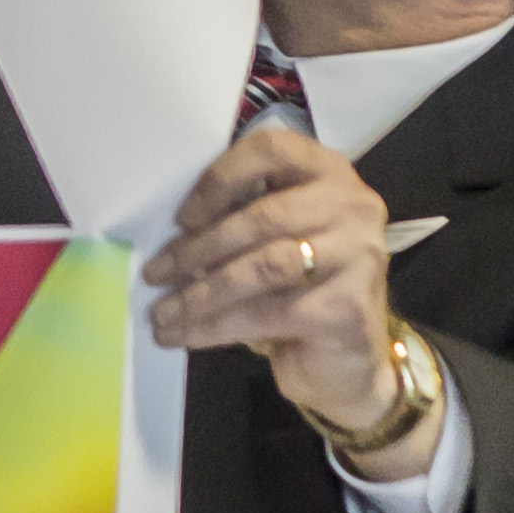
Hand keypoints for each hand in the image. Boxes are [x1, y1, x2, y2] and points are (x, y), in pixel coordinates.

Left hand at [143, 132, 432, 473]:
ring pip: (263, 267)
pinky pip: (269, 313)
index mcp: (327, 172)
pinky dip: (216, 326)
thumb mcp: (269, 242)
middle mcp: (352, 206)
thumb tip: (170, 235)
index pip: (271, 151)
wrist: (347, 360)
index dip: (219, 180)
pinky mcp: (349, 309)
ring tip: (162, 312)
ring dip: (201, 292)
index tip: (181, 218)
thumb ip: (237, 220)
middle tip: (155, 272)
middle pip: (263, 216)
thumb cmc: (298, 290)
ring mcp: (358, 256)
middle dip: (198, 248)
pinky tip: (184, 335)